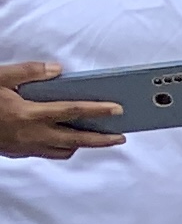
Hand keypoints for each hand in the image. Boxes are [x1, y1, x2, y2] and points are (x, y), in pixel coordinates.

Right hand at [0, 63, 125, 160]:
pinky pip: (47, 153)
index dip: (98, 111)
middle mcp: (31, 134)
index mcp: (28, 113)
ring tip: (97, 138)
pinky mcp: (17, 153)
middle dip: (102, 140)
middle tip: (121, 137)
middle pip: (76, 140)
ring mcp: (25, 147)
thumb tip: (56, 70)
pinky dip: (61, 148)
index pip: (72, 111)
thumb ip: (28, 72)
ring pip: (62, 151)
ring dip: (81, 145)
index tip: (118, 110)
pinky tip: (65, 140)